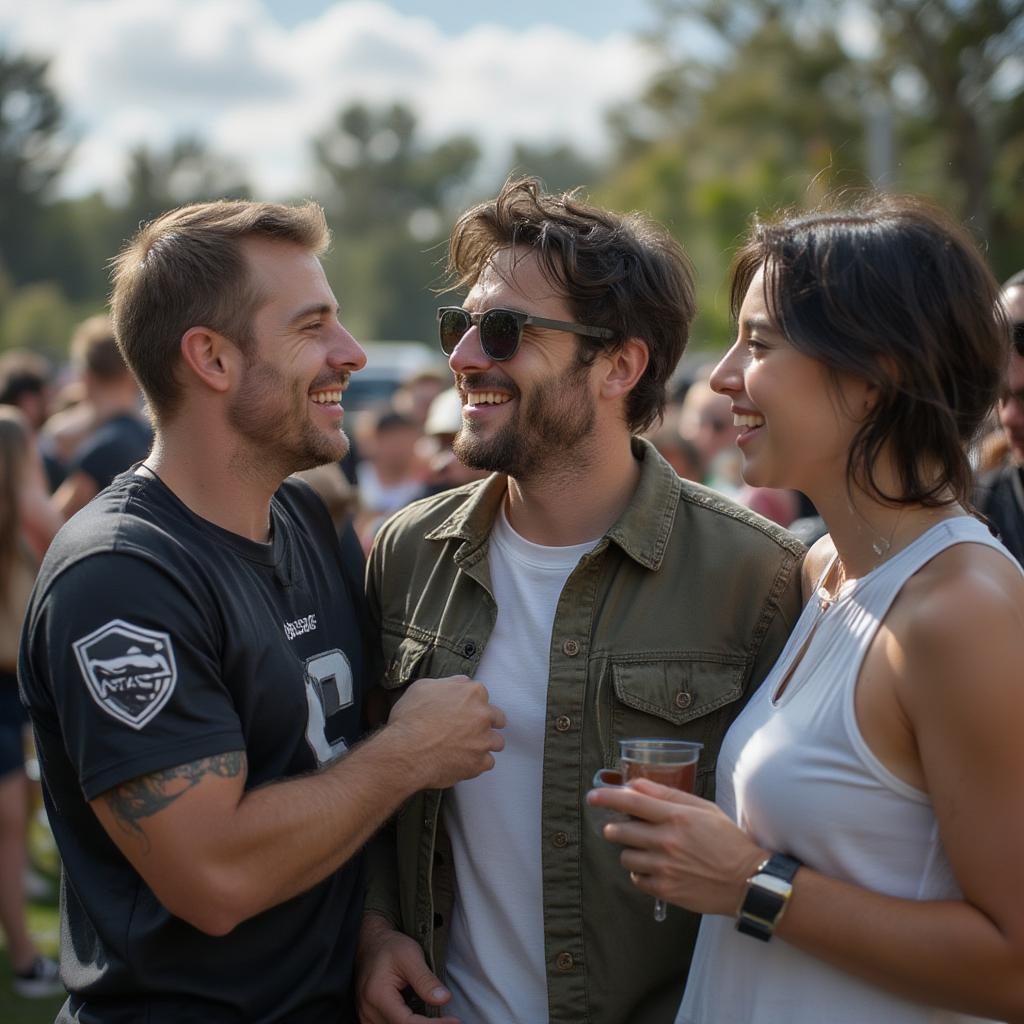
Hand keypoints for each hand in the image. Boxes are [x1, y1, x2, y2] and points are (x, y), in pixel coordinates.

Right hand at [356, 914, 459, 1023]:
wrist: (371, 943)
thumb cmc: (390, 946)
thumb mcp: (410, 955)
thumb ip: (425, 980)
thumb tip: (444, 999)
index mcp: (377, 996)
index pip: (407, 1023)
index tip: (455, 1021)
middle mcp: (369, 1012)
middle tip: (451, 1020)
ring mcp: (367, 1017)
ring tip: (439, 1019)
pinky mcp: (371, 1019)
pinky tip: (423, 1019)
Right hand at [388, 676, 504, 789]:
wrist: (405, 751)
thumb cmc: (410, 718)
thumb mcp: (423, 687)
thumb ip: (449, 683)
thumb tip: (462, 682)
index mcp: (473, 693)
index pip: (483, 696)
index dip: (472, 705)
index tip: (463, 712)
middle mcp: (483, 715)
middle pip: (497, 718)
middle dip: (486, 723)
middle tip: (469, 730)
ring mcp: (484, 740)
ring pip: (496, 742)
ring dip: (484, 744)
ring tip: (466, 749)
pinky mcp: (479, 763)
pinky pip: (487, 763)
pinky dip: (476, 764)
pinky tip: (462, 762)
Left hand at [587, 777, 766, 915]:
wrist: (747, 881)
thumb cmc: (726, 841)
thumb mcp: (702, 809)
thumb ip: (667, 795)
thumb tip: (636, 784)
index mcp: (676, 816)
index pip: (631, 802)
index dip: (606, 797)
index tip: (592, 797)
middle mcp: (666, 841)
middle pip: (618, 830)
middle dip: (616, 828)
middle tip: (624, 829)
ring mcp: (663, 867)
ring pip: (624, 856)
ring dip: (630, 852)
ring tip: (649, 852)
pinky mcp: (664, 890)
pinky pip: (636, 879)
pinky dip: (641, 874)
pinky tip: (656, 869)